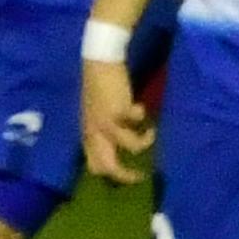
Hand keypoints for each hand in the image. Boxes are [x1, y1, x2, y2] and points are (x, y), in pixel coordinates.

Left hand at [83, 57, 150, 185]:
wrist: (97, 63)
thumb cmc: (99, 89)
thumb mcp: (96, 116)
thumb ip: (103, 132)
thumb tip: (118, 147)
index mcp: (88, 134)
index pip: (94, 166)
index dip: (111, 175)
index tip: (128, 173)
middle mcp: (94, 132)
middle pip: (109, 166)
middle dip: (127, 175)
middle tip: (142, 175)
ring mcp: (105, 122)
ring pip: (131, 147)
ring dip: (144, 142)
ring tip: (150, 132)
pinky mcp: (118, 109)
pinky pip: (135, 121)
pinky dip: (141, 116)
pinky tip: (140, 107)